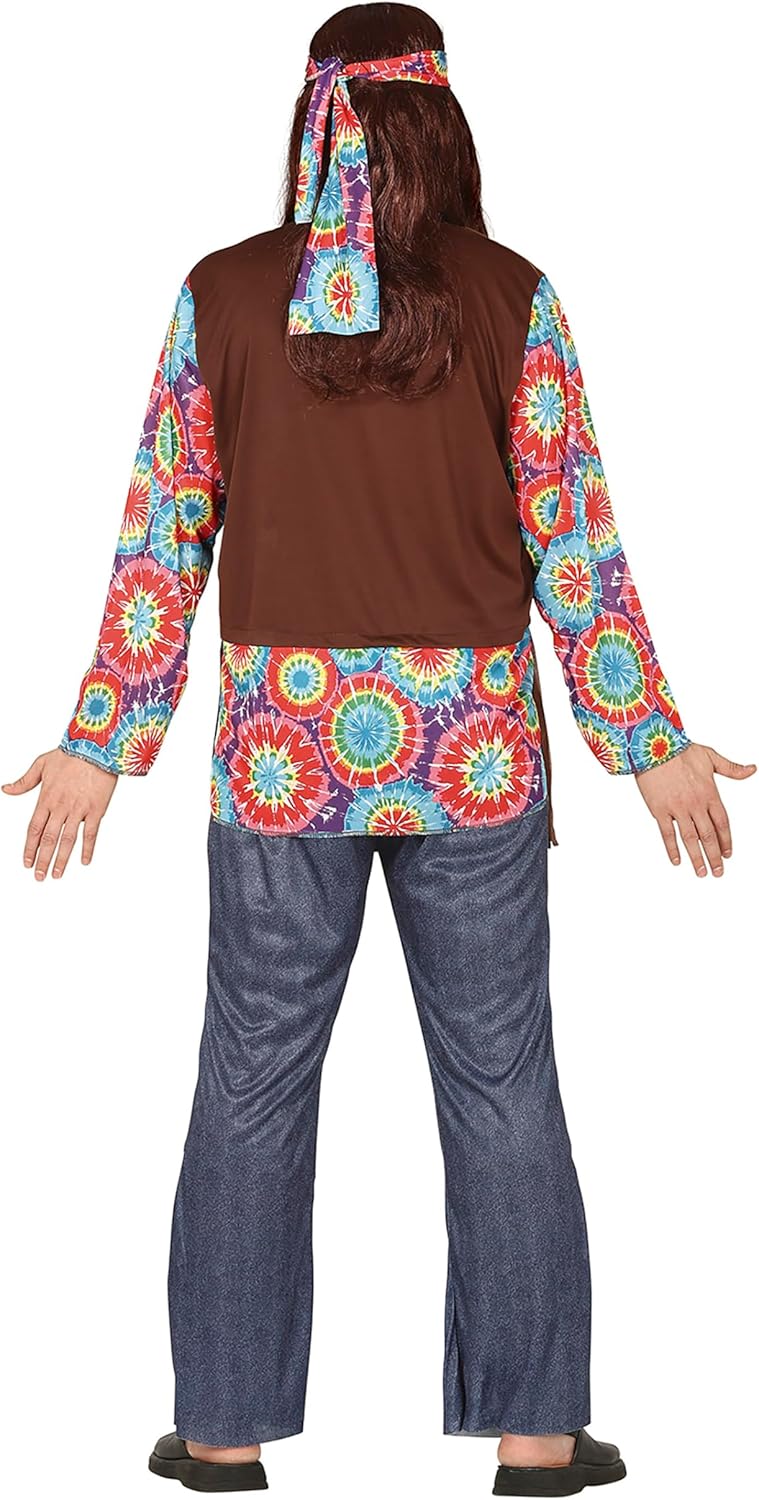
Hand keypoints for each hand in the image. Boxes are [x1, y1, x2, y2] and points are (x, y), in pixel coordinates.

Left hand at [2, 749, 117, 880]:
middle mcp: (60, 808)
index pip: (33, 829)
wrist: (96, 747)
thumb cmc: (70, 755)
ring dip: (60, 859)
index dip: (29, 848)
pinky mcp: (96, 810)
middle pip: (48, 839)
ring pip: (67, 840)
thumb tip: (6, 789)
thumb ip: (24, 781)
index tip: (26, 862)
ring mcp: (78, 810)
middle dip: (42, 860)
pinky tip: (84, 861)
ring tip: (56, 874)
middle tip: (39, 876)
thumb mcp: (41, 765)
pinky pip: (90, 834)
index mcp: (46, 799)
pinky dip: (87, 849)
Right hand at [635, 743, 755, 876]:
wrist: (654, 746)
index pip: (722, 824)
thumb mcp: (711, 757)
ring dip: (697, 858)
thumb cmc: (681, 750)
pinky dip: (672, 849)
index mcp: (710, 794)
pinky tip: (677, 861)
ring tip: (701, 873)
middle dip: (714, 856)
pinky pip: (667, 834)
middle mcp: (695, 804)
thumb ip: (732, 768)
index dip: (726, 841)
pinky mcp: (660, 810)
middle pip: (708, 836)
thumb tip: (752, 769)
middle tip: (718, 872)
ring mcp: (677, 809)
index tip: (728, 854)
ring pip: (690, 839)